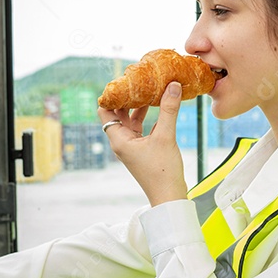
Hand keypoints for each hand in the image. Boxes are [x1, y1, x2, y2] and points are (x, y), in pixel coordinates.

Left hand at [99, 82, 187, 206]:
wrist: (169, 197)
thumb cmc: (163, 171)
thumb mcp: (166, 137)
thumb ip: (169, 110)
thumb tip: (173, 85)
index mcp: (119, 139)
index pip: (105, 111)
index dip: (111, 95)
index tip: (122, 80)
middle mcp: (122, 142)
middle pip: (117, 113)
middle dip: (127, 97)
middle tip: (137, 80)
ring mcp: (132, 146)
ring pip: (130, 120)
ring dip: (138, 106)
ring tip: (149, 89)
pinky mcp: (142, 150)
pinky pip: (141, 128)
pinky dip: (147, 117)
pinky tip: (159, 107)